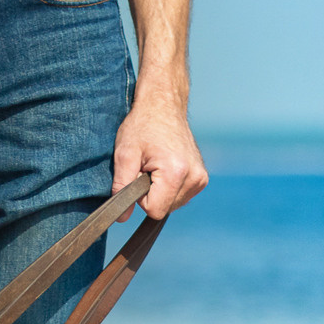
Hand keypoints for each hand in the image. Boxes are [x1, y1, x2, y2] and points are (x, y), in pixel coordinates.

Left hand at [112, 93, 208, 219]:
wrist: (163, 106)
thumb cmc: (142, 126)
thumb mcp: (124, 154)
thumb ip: (121, 187)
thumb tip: (121, 218)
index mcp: (176, 173)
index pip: (155, 210)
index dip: (139, 197)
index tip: (137, 175)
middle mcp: (195, 178)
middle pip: (165, 208)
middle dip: (150, 193)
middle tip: (145, 166)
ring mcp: (201, 179)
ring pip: (173, 204)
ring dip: (159, 190)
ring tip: (155, 164)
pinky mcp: (202, 178)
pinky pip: (180, 195)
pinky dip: (169, 186)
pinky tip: (165, 166)